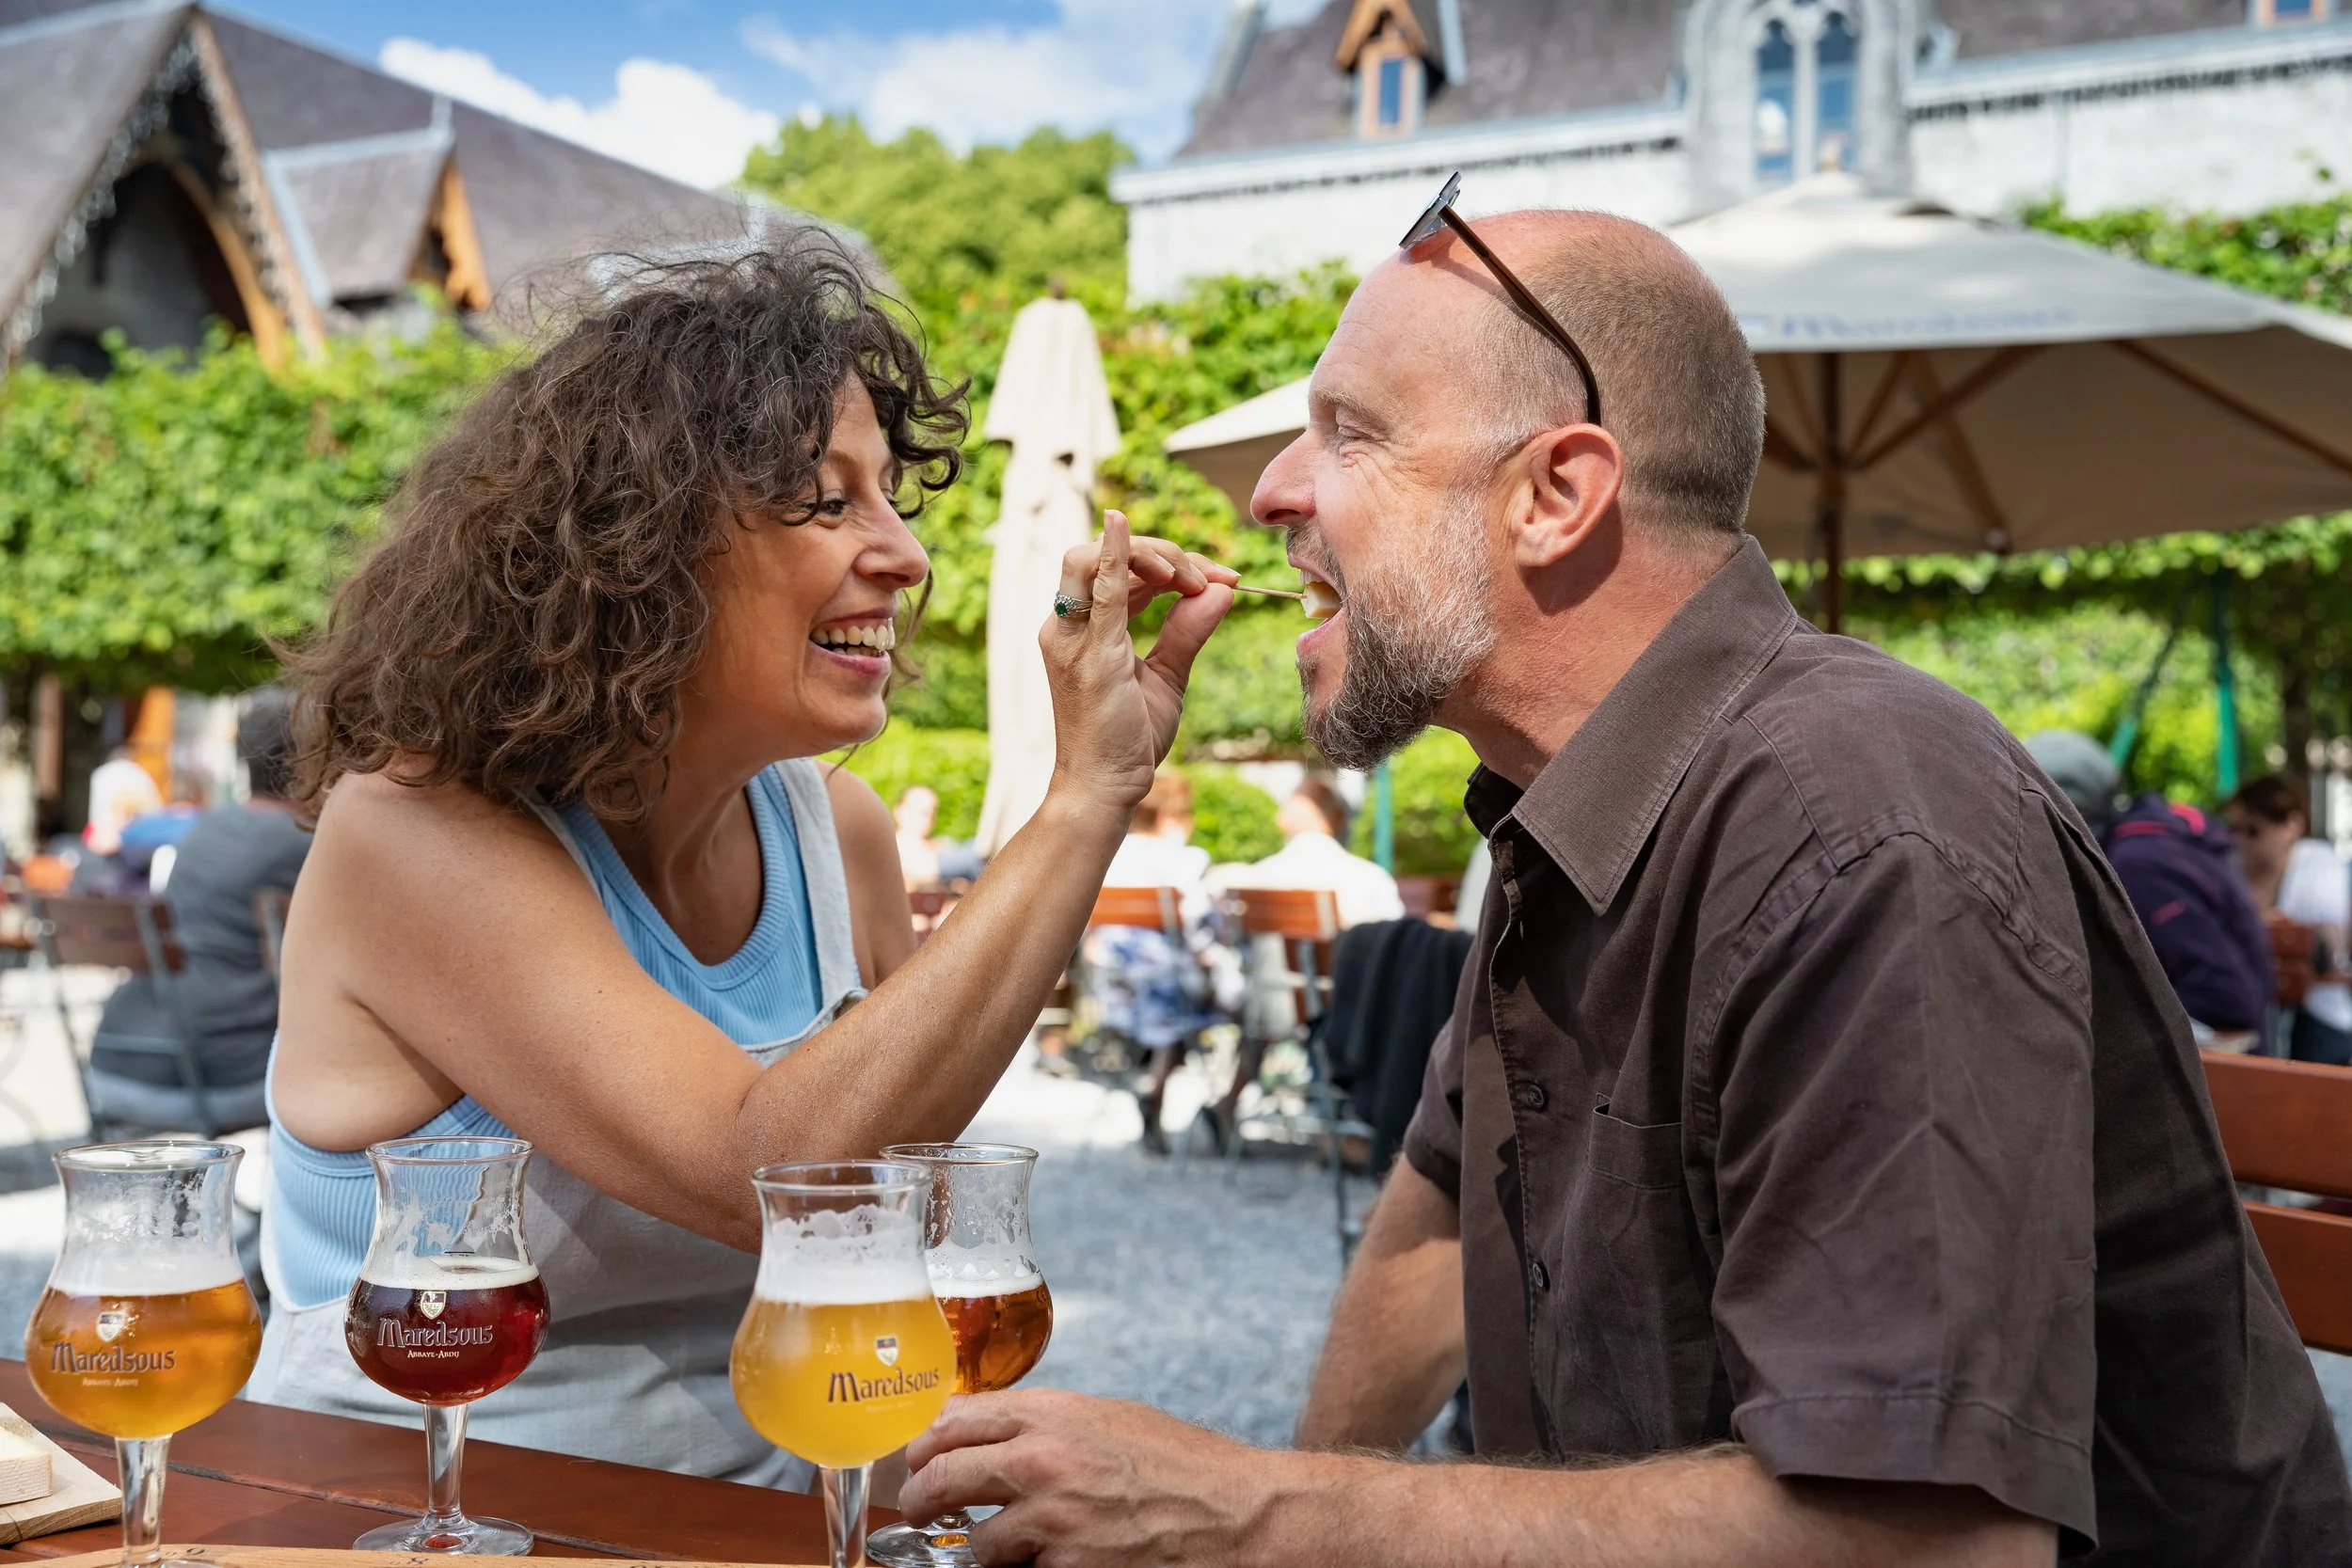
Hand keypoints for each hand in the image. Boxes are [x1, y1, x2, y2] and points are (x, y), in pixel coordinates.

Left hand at [901, 1389, 1271, 1567]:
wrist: (1237, 1515)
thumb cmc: (1183, 1467)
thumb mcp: (1110, 1419)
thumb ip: (1046, 1423)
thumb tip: (985, 1429)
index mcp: (1052, 1414)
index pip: (952, 1421)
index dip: (924, 1445)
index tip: (917, 1461)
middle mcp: (1041, 1460)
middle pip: (940, 1478)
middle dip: (921, 1500)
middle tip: (920, 1511)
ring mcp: (1050, 1519)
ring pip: (978, 1544)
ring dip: (991, 1551)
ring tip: (1023, 1548)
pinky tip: (1066, 1562)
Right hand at [1040, 511, 1235, 814]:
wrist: (1105, 788)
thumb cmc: (1128, 740)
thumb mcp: (1167, 677)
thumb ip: (1188, 632)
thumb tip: (1222, 591)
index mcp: (1085, 629)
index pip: (1122, 571)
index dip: (1171, 563)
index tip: (1221, 578)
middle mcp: (1068, 626)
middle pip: (1105, 556)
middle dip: (1162, 555)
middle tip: (1211, 578)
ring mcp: (1071, 638)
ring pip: (1093, 560)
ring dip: (1148, 557)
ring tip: (1191, 579)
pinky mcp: (1087, 654)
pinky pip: (1097, 591)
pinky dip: (1110, 555)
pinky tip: (1121, 525)